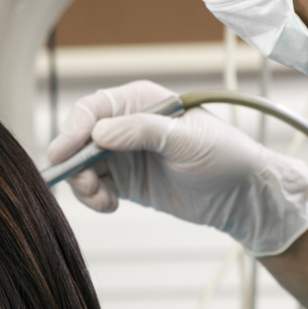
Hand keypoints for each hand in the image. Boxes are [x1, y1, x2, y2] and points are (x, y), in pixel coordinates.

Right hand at [46, 80, 307, 256]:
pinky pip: (96, 186)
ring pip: (83, 165)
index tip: (64, 153)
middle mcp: (127, 125)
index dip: (73, 129)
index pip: (94, 109)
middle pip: (80, 138)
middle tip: (85, 186)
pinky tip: (110, 206)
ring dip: (83, 184)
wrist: (243, 195)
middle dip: (75, 162)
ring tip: (102, 201)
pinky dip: (94, 198)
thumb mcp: (186, 140)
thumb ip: (143, 132)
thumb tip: (99, 133)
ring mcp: (124, 154)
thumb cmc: (225, 155)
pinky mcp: (127, 181)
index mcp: (141, 101)